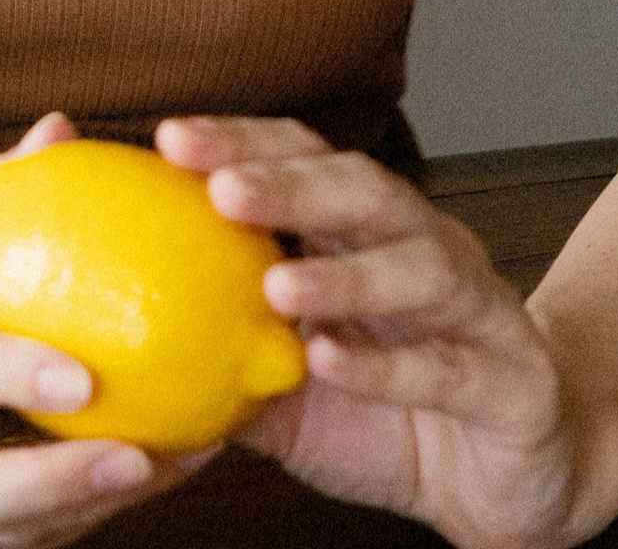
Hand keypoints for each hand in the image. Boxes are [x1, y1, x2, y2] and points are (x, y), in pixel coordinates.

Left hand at [158, 117, 617, 548]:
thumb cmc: (386, 413)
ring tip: (276, 284)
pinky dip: (390, 363)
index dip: (241, 141)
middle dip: (289, 181)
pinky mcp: (514, 379)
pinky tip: (333, 363)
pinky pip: (450, 364)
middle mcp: (423, 247)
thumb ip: (214, 349)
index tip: (168, 139)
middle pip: (359, 189)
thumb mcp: (285, 385)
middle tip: (219, 187)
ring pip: (417, 264)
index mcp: (363, 232)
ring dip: (345, 272)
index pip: (302, 160)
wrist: (508, 479)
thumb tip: (103, 332)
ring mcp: (476, 307)